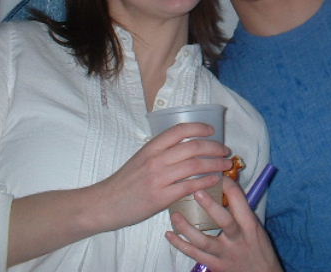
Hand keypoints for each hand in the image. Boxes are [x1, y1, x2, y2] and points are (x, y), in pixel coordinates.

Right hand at [95, 122, 231, 230]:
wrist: (105, 203)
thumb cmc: (125, 181)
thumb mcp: (141, 158)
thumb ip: (161, 152)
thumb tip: (187, 148)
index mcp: (152, 147)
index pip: (179, 130)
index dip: (199, 127)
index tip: (212, 130)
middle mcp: (156, 159)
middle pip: (193, 147)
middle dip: (214, 147)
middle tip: (225, 151)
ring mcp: (159, 178)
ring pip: (195, 166)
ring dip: (215, 164)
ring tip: (226, 165)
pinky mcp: (161, 197)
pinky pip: (190, 186)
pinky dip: (206, 181)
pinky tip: (215, 180)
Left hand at [165, 177, 282, 271]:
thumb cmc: (258, 247)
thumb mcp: (254, 225)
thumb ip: (239, 208)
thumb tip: (223, 184)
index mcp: (249, 224)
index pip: (239, 200)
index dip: (228, 185)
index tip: (216, 172)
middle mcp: (238, 239)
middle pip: (225, 221)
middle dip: (211, 206)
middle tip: (197, 191)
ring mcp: (225, 254)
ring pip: (204, 241)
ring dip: (187, 228)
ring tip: (175, 214)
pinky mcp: (215, 265)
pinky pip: (194, 254)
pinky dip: (180, 244)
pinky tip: (169, 234)